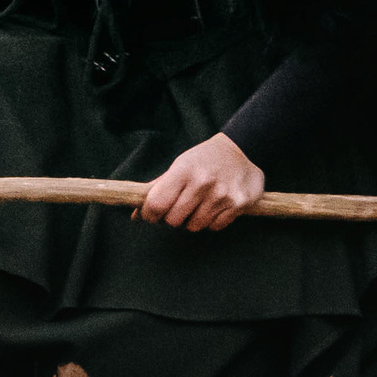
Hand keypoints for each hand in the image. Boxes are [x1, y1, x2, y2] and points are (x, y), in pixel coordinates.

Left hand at [138, 134, 263, 230]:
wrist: (241, 149)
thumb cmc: (203, 160)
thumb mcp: (179, 166)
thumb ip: (157, 189)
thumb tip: (135, 216)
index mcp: (183, 171)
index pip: (157, 204)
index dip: (150, 214)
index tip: (152, 214)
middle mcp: (202, 183)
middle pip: (174, 220)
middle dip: (171, 218)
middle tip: (177, 209)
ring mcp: (222, 195)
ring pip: (194, 226)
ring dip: (192, 221)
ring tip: (197, 206)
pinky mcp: (238, 204)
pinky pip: (215, 227)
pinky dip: (211, 222)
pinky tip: (213, 207)